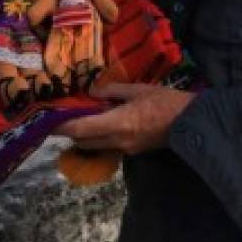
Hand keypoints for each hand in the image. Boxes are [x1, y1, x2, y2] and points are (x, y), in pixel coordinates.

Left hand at [54, 83, 195, 155]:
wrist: (193, 123)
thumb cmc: (167, 102)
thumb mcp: (139, 89)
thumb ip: (113, 90)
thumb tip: (92, 91)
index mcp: (117, 123)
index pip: (80, 129)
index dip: (61, 126)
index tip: (48, 120)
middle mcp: (117, 141)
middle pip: (82, 140)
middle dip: (71, 130)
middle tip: (67, 115)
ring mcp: (125, 149)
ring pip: (95, 145)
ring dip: (86, 135)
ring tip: (87, 117)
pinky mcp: (133, 152)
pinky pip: (109, 146)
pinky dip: (102, 137)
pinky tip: (109, 123)